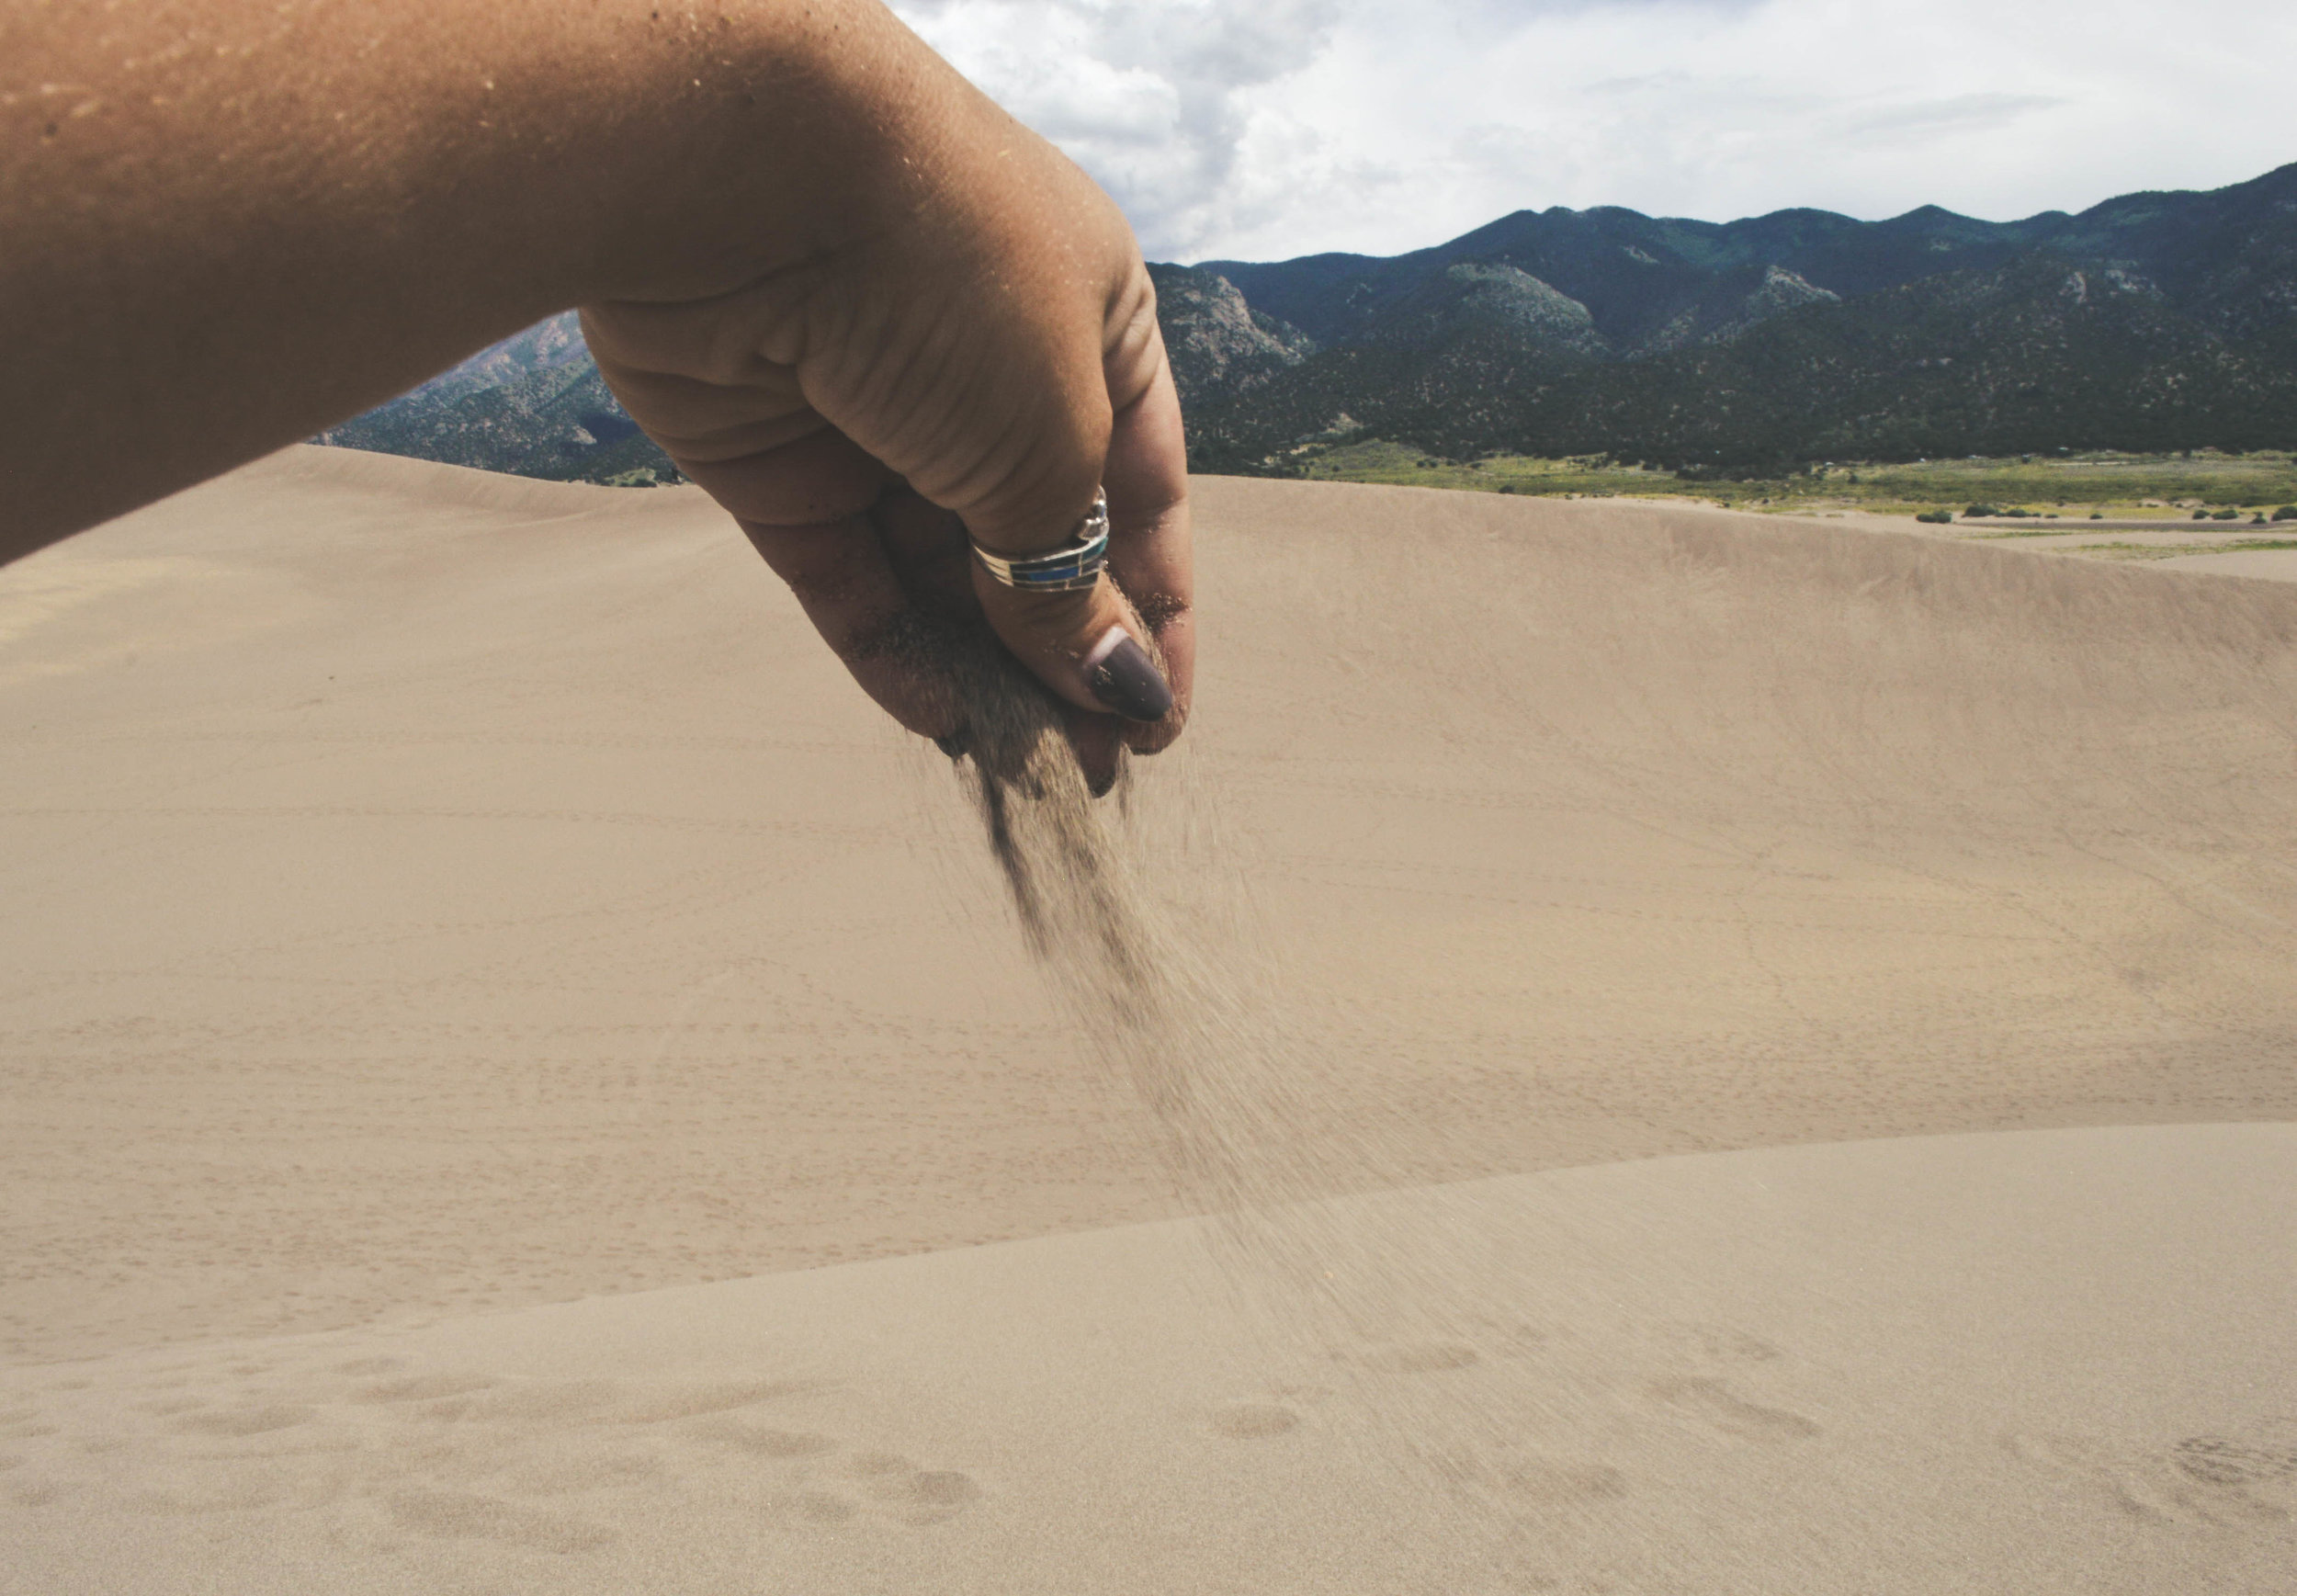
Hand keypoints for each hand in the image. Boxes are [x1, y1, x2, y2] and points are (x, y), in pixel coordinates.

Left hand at [578, 55, 1191, 792]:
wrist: (747, 170)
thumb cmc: (954, 270)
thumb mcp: (1054, 437)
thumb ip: (1070, 575)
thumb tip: (1113, 688)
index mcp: (1094, 327)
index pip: (1142, 496)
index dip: (1155, 613)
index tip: (1158, 724)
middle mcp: (986, 366)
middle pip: (1035, 542)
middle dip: (1064, 659)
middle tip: (1087, 775)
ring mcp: (874, 410)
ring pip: (935, 570)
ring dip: (979, 669)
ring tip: (1016, 770)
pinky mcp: (773, 452)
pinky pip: (842, 572)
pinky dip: (887, 647)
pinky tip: (937, 719)